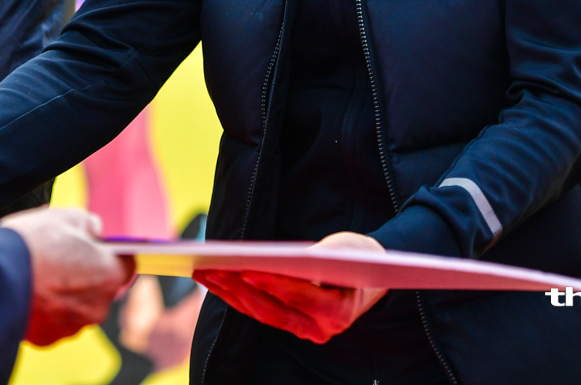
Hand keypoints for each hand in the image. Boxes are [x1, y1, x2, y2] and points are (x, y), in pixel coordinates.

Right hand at [0, 207, 133, 346]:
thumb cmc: (34, 244)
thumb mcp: (66, 217)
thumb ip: (88, 224)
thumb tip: (93, 230)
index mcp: (109, 275)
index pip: (125, 264)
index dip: (110, 253)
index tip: (96, 247)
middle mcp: (97, 307)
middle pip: (99, 289)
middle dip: (85, 275)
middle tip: (61, 259)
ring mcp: (71, 327)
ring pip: (76, 308)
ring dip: (64, 296)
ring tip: (40, 276)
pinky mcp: (46, 339)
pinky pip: (52, 322)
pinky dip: (44, 311)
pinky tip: (28, 292)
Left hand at [194, 231, 387, 343]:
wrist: (375, 273)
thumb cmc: (359, 256)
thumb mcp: (343, 249)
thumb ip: (315, 257)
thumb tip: (278, 259)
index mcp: (338, 311)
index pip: (298, 297)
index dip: (271, 283)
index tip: (244, 269)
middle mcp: (321, 329)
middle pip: (273, 310)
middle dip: (239, 288)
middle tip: (212, 269)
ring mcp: (307, 331)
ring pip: (262, 314)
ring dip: (231, 294)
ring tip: (204, 272)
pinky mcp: (294, 325)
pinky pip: (262, 313)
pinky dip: (239, 297)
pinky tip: (218, 280)